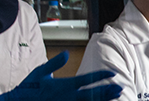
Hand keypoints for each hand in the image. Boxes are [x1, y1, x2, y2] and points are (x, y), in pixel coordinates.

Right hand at [0, 51, 122, 100]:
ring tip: (116, 96)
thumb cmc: (28, 89)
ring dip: (103, 100)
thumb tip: (66, 53)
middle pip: (92, 94)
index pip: (87, 79)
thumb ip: (54, 63)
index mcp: (63, 85)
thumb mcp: (39, 73)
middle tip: (120, 87)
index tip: (112, 74)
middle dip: (107, 91)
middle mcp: (68, 97)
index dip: (101, 76)